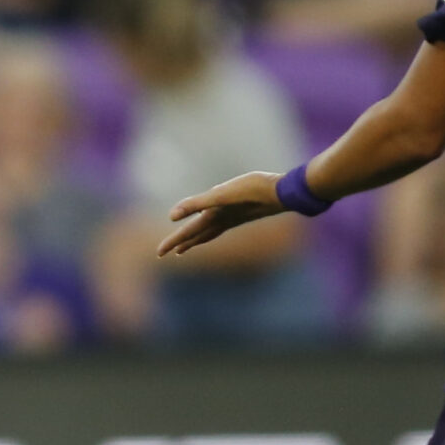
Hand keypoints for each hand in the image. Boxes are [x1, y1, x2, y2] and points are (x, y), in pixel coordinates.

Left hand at [158, 171, 285, 257]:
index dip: (173, 241)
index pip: (189, 232)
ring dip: (198, 238)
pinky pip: (223, 222)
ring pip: (211, 231)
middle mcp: (223, 219)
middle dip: (182, 243)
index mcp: (214, 216)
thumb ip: (195, 204)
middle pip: (198, 235)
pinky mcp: (244, 211)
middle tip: (168, 253)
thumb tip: (171, 216)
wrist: (284, 192)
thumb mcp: (220, 194)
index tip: (159, 253)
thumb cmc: (253, 190)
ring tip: (187, 246)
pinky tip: (219, 219)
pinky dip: (214, 226)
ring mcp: (235, 216)